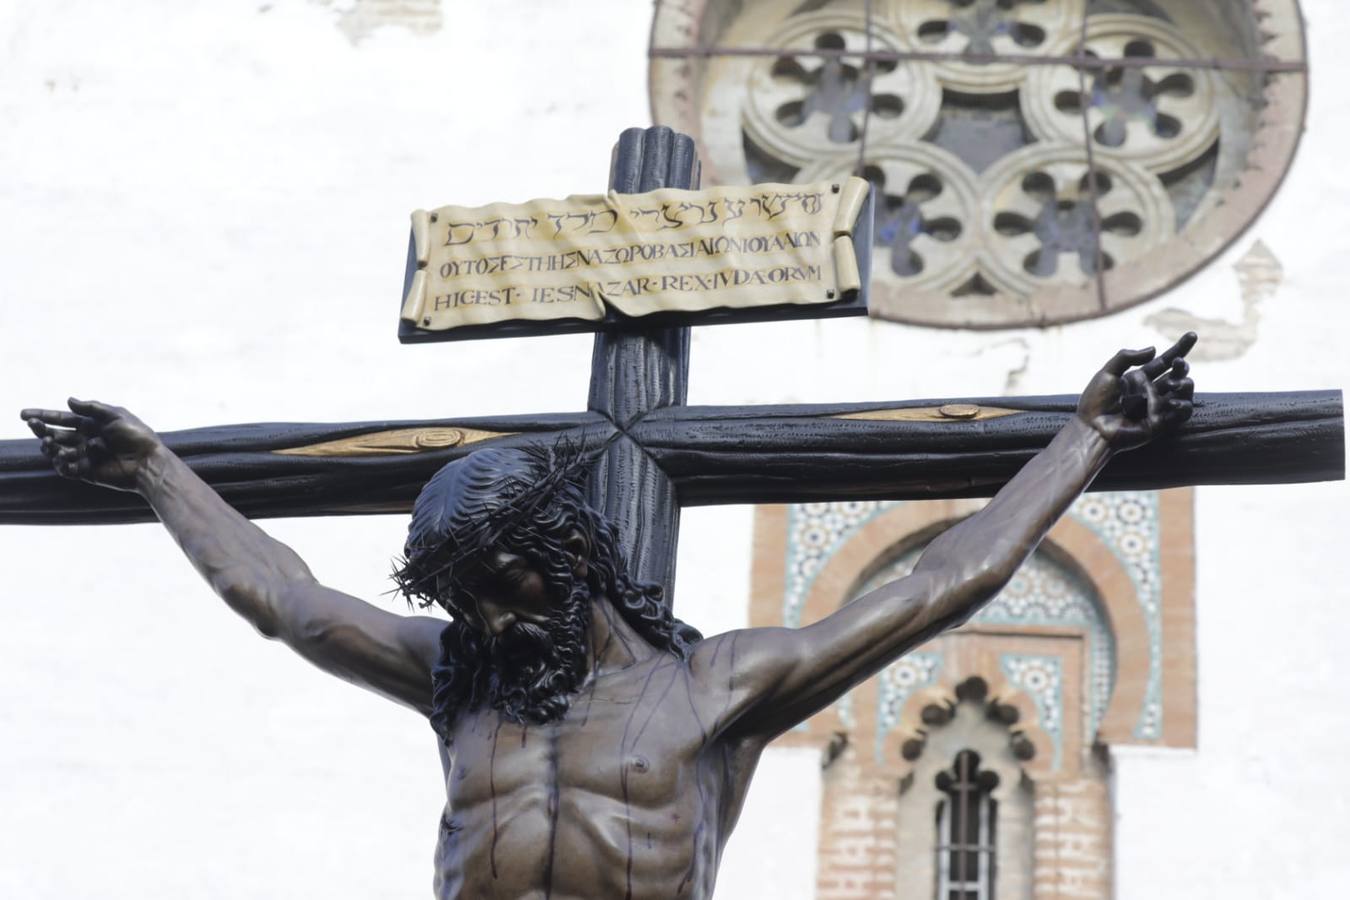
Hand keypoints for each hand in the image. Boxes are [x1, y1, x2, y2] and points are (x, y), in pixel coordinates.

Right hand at [20, 399, 162, 491]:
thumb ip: (93, 409)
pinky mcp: (87, 472)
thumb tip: (68, 400)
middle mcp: (84, 439)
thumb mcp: (116, 416)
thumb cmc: (137, 436)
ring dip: (50, 447)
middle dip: (41, 430)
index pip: (62, 419)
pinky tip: (63, 457)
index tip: (24, 414)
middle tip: (33, 425)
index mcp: (91, 424)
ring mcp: (84, 456)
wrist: (148, 462)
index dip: (43, 416)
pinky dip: (61, 463)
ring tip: (51, 442)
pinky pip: (67, 469)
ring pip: (57, 452)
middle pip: (55, 434)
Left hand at [1077, 333, 1196, 452]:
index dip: (1179, 348)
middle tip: (1177, 363)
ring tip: (1174, 383)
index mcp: (1139, 378)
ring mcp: (1157, 406)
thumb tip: (1154, 350)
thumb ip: (1127, 357)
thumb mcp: (1107, 373)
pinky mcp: (1161, 423)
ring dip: (1185, 384)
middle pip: (1176, 374)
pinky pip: (1182, 413)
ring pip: (1184, 391)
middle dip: (1181, 366)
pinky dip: (1183, 405)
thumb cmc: (1096, 401)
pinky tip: (1173, 401)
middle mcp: (1151, 391)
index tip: (1192, 335)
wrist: (1093, 428)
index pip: (1164, 361)